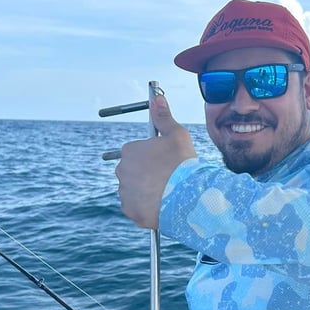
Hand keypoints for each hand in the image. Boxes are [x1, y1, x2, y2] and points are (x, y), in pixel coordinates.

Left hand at [115, 95, 196, 228]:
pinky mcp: (131, 211)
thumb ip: (164, 117)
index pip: (137, 152)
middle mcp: (122, 171)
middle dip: (146, 174)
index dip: (152, 157)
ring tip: (166, 192)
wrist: (187, 197)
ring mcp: (125, 193)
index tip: (165, 161)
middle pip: (133, 171)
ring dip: (145, 190)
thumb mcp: (177, 135)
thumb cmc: (183, 163)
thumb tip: (157, 98)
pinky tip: (161, 204)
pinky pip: (136, 207)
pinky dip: (146, 207)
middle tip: (167, 177)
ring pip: (134, 190)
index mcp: (130, 151)